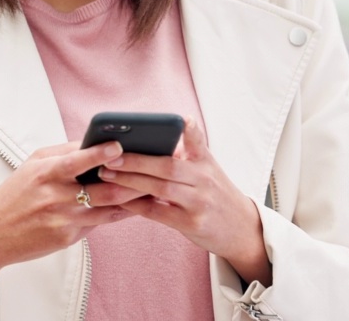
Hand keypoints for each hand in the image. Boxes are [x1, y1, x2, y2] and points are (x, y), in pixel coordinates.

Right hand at [0, 140, 143, 314]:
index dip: (99, 153)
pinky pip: (99, 223)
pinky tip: (134, 207)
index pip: (75, 160)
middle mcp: (54, 196)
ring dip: (132, 198)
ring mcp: (62, 219)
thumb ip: (62, 153)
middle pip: (101, 188)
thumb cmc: (15, 194)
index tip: (119, 146)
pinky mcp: (66, 237)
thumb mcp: (32, 166)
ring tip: (152, 188)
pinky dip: (118, 214)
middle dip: (129, 180)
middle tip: (151, 170)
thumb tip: (93, 141)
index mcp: (43, 173)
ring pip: (107, 207)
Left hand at [97, 117, 271, 284]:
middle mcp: (205, 180)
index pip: (198, 142)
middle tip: (110, 156)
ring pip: (160, 188)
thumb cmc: (215, 194)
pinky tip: (119, 198)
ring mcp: (199, 203)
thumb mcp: (209, 169)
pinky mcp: (192, 224)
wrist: (241, 229)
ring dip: (130, 181)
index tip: (181, 119)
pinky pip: (158, 212)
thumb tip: (149, 139)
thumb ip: (187, 154)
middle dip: (136, 160)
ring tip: (107, 175)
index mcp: (206, 162)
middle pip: (168, 166)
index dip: (190, 130)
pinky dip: (137, 205)